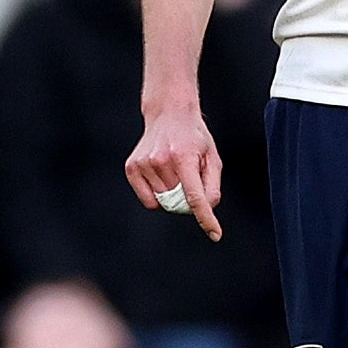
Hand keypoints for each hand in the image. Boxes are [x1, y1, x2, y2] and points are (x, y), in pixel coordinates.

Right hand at [125, 102, 223, 241]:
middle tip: (189, 178)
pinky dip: (157, 197)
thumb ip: (212, 186)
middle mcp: (161, 160)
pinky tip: (161, 177)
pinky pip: (148, 200)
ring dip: (172, 195)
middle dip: (187, 198)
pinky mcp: (132, 167)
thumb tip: (207, 208)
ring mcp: (144, 163)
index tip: (215, 234)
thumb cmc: (193, 137)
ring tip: (174, 170)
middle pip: (179, 202)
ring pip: (163, 202)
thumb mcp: (212, 157)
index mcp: (184, 156)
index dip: (206, 218)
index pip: (195, 196)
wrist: (168, 113)